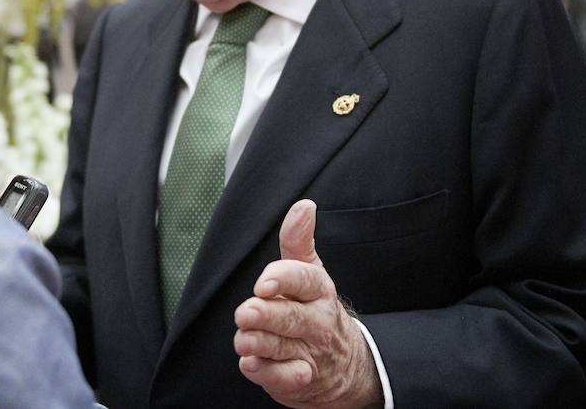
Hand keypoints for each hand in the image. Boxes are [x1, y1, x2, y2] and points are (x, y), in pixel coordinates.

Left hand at [234, 200, 383, 408]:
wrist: (343, 363)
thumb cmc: (314, 307)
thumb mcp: (309, 271)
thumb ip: (298, 240)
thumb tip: (303, 205)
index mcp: (318, 290)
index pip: (305, 279)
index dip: (283, 279)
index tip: (263, 283)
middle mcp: (317, 321)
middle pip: (291, 317)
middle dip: (266, 315)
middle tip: (244, 313)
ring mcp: (310, 352)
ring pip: (283, 347)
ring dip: (260, 343)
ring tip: (242, 340)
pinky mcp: (301, 379)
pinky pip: (285, 378)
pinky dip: (268, 373)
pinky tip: (251, 364)